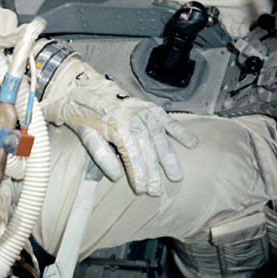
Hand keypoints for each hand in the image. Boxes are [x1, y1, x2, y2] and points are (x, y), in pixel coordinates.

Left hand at [40, 58, 197, 195]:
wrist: (86, 86)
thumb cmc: (84, 113)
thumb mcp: (85, 133)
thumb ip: (100, 154)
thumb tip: (116, 176)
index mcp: (117, 126)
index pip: (131, 155)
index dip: (138, 174)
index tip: (142, 190)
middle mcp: (134, 119)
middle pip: (147, 150)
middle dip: (153, 173)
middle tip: (156, 191)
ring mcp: (145, 113)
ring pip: (160, 139)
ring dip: (169, 159)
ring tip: (176, 176)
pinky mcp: (151, 108)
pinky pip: (169, 121)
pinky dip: (181, 132)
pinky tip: (192, 144)